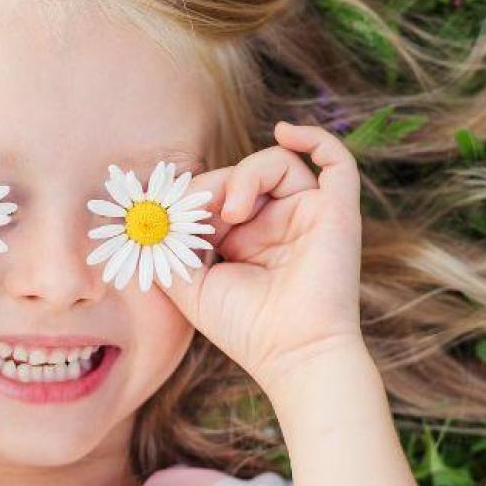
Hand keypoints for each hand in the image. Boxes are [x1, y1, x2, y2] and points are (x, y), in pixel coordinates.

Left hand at [157, 120, 367, 391]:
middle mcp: (278, 223)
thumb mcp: (187, 285)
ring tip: (231, 212)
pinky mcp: (338, 211)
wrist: (292, 354)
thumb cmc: (244, 328)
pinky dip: (312, 137)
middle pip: (242, 176)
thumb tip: (148, 210)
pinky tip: (284, 132)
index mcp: (244, 239)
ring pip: (277, 163)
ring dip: (246, 175)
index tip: (165, 213)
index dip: (191, 197)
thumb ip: (166, 246)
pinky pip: (335, 159)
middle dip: (212, 188)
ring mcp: (309, 215)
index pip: (216, 195)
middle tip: (193, 213)